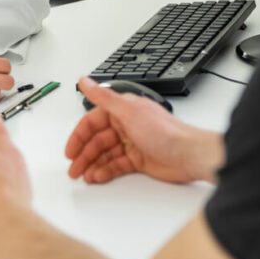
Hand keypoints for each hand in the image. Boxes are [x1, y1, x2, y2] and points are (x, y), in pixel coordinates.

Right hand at [65, 77, 223, 184]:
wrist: (189, 155)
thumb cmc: (165, 132)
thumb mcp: (128, 111)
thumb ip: (103, 97)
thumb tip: (84, 81)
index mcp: (122, 110)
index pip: (92, 122)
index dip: (79, 136)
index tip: (70, 150)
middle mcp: (126, 125)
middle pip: (97, 140)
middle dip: (84, 154)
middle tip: (74, 168)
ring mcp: (132, 143)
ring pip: (105, 154)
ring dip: (93, 164)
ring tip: (84, 176)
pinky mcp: (138, 160)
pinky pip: (116, 165)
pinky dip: (106, 171)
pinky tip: (98, 177)